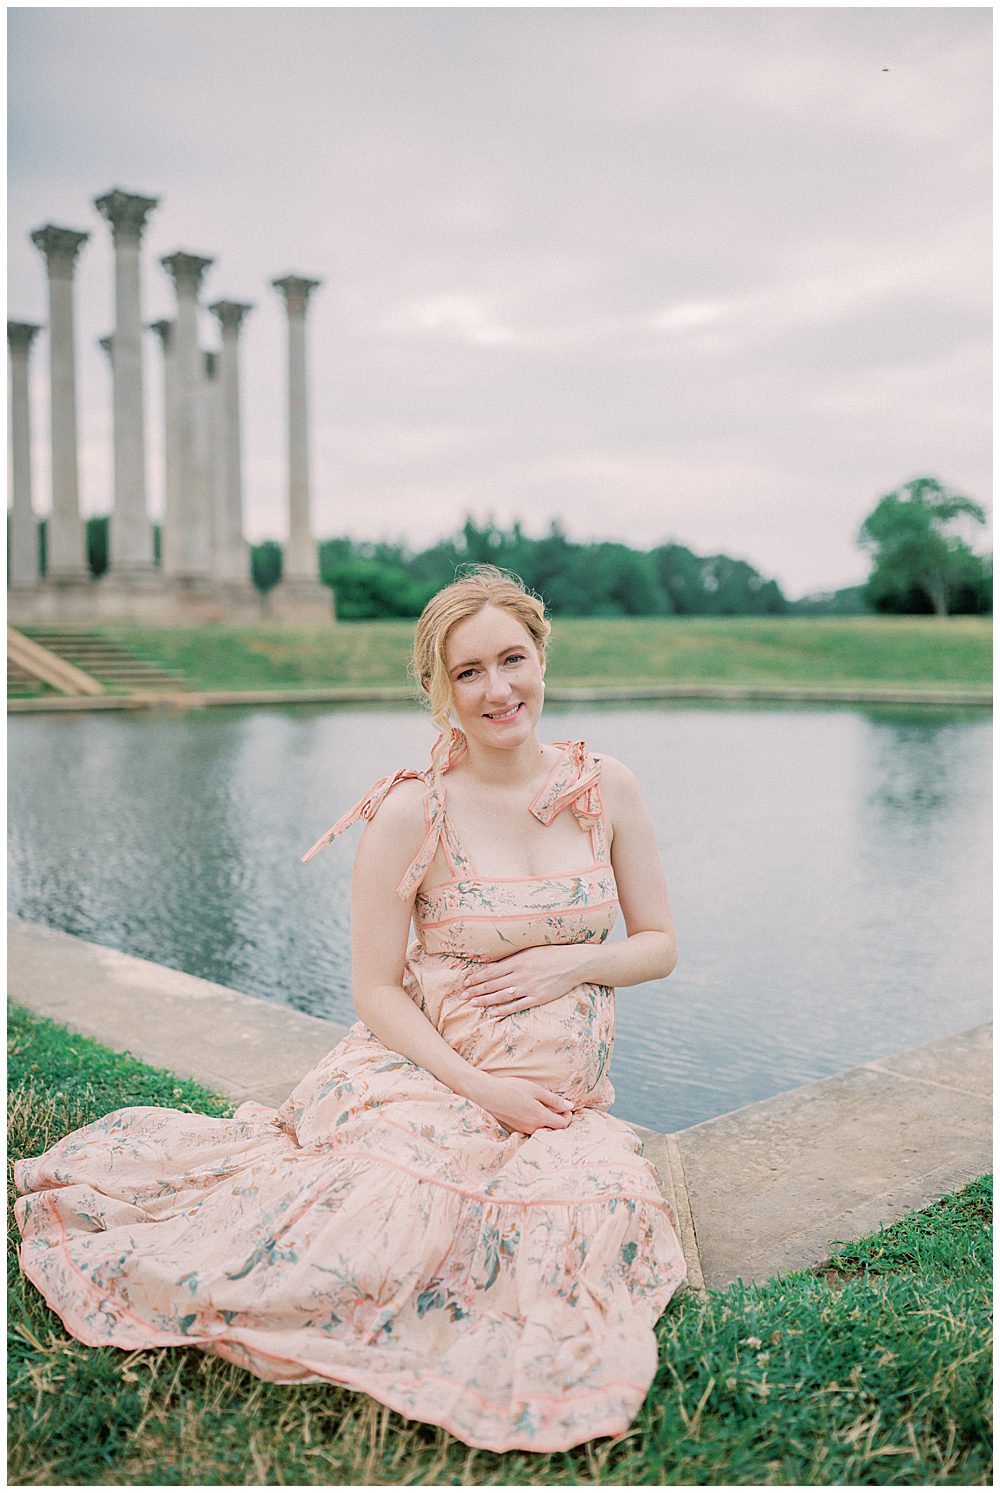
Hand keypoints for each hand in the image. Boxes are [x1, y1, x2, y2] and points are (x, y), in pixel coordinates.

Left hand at [463, 944, 590, 1016]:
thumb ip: (514, 959)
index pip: (491, 971)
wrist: (574, 963)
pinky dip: (505, 1009)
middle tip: (462, 996)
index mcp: (518, 961)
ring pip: (502, 996)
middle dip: (476, 990)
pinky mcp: (538, 998)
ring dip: (486, 1000)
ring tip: (473, 1004)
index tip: (466, 982)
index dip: (477, 978)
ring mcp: (529, 987)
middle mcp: (521, 975)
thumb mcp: (530, 951)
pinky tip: (494, 1012)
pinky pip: (518, 1005)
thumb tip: (496, 964)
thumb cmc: (551, 954)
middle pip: (493, 984)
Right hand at [471, 1072, 573, 1134]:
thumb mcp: (536, 1090)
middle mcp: (533, 1128)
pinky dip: (535, 1122)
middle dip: (558, 1120)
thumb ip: (554, 1100)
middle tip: (557, 1107)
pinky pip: (531, 1129)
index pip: (562, 1125)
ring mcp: (523, 1131)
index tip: (566, 1108)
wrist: (488, 1095)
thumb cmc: (512, 1089)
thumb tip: (570, 1106)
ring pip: (542, 1129)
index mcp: (539, 1117)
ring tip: (542, 1107)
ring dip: (546, 1121)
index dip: (568, 1117)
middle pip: (553, 1129)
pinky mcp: (515, 1130)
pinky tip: (529, 1111)